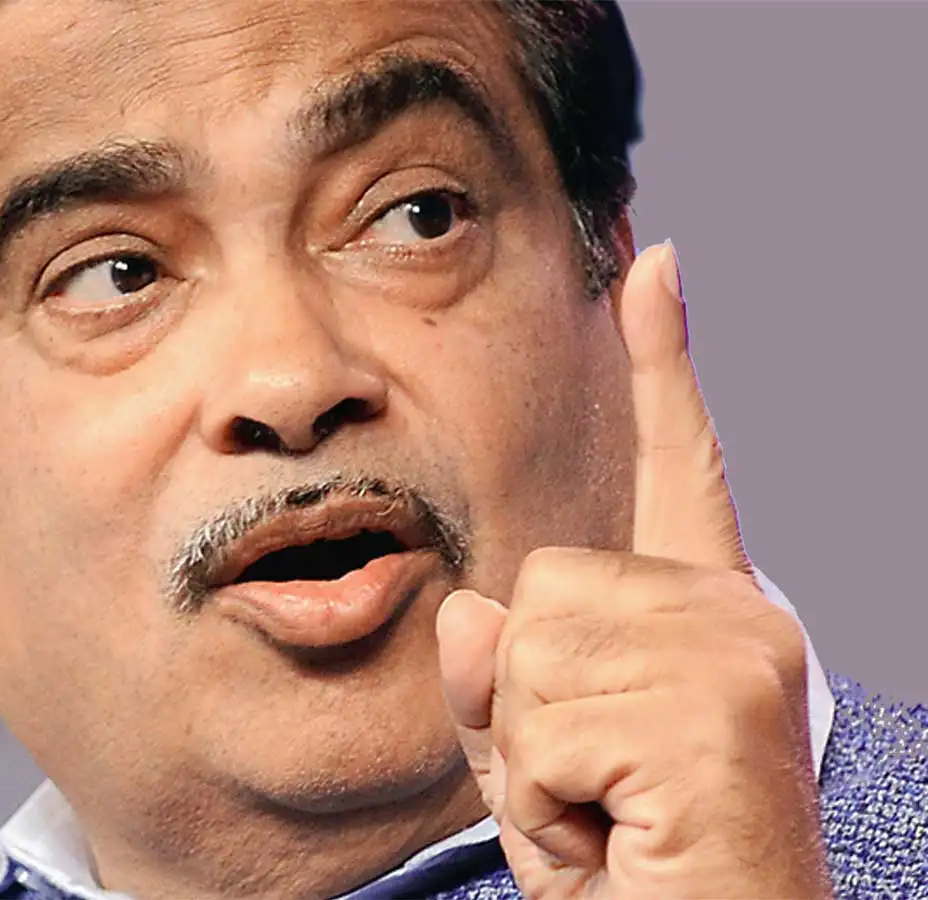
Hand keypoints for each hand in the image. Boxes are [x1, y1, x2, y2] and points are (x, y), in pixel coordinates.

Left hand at [436, 243, 832, 898]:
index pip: (677, 468)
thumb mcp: (536, 760)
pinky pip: (540, 724)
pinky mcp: (714, 708)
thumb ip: (498, 674)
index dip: (663, 366)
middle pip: (536, 585)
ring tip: (606, 810)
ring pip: (525, 649)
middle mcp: (734, 616)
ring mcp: (732, 655)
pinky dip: (545, 798)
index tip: (655, 265)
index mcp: (699, 616)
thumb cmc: (627, 866)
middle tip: (593, 785)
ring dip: (533, 754)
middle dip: (524, 700)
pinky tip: (617, 832)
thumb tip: (469, 608)